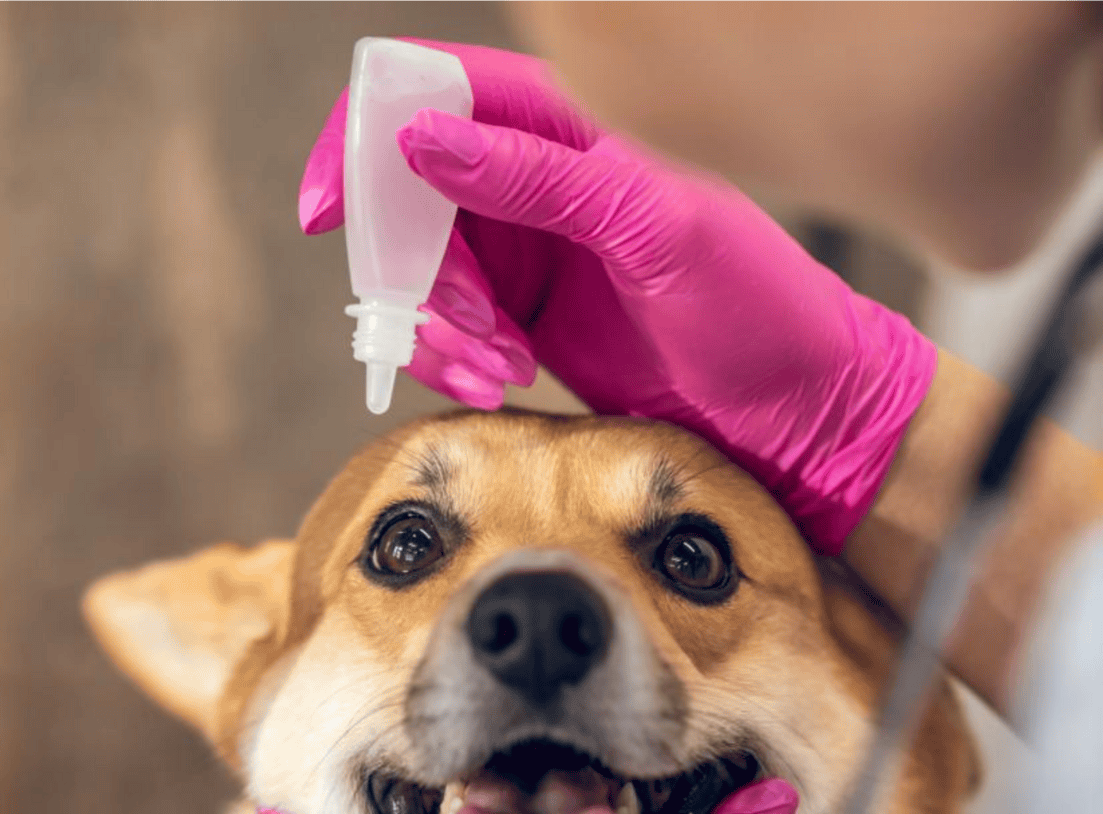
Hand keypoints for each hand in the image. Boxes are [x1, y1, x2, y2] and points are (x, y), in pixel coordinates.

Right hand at [300, 42, 935, 552]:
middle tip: (459, 333)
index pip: (436, 92)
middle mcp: (539, 178)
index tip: (326, 213)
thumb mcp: (653, 229)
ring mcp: (530, 250)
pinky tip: (502, 383)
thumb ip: (538, 179)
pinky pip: (450, 326)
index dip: (364, 142)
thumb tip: (421, 142)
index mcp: (572, 124)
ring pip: (423, 271)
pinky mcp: (527, 317)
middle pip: (409, 198)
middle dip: (411, 272)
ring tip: (496, 373)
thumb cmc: (756, 307)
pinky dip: (455, 358)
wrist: (797, 410)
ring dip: (436, 329)